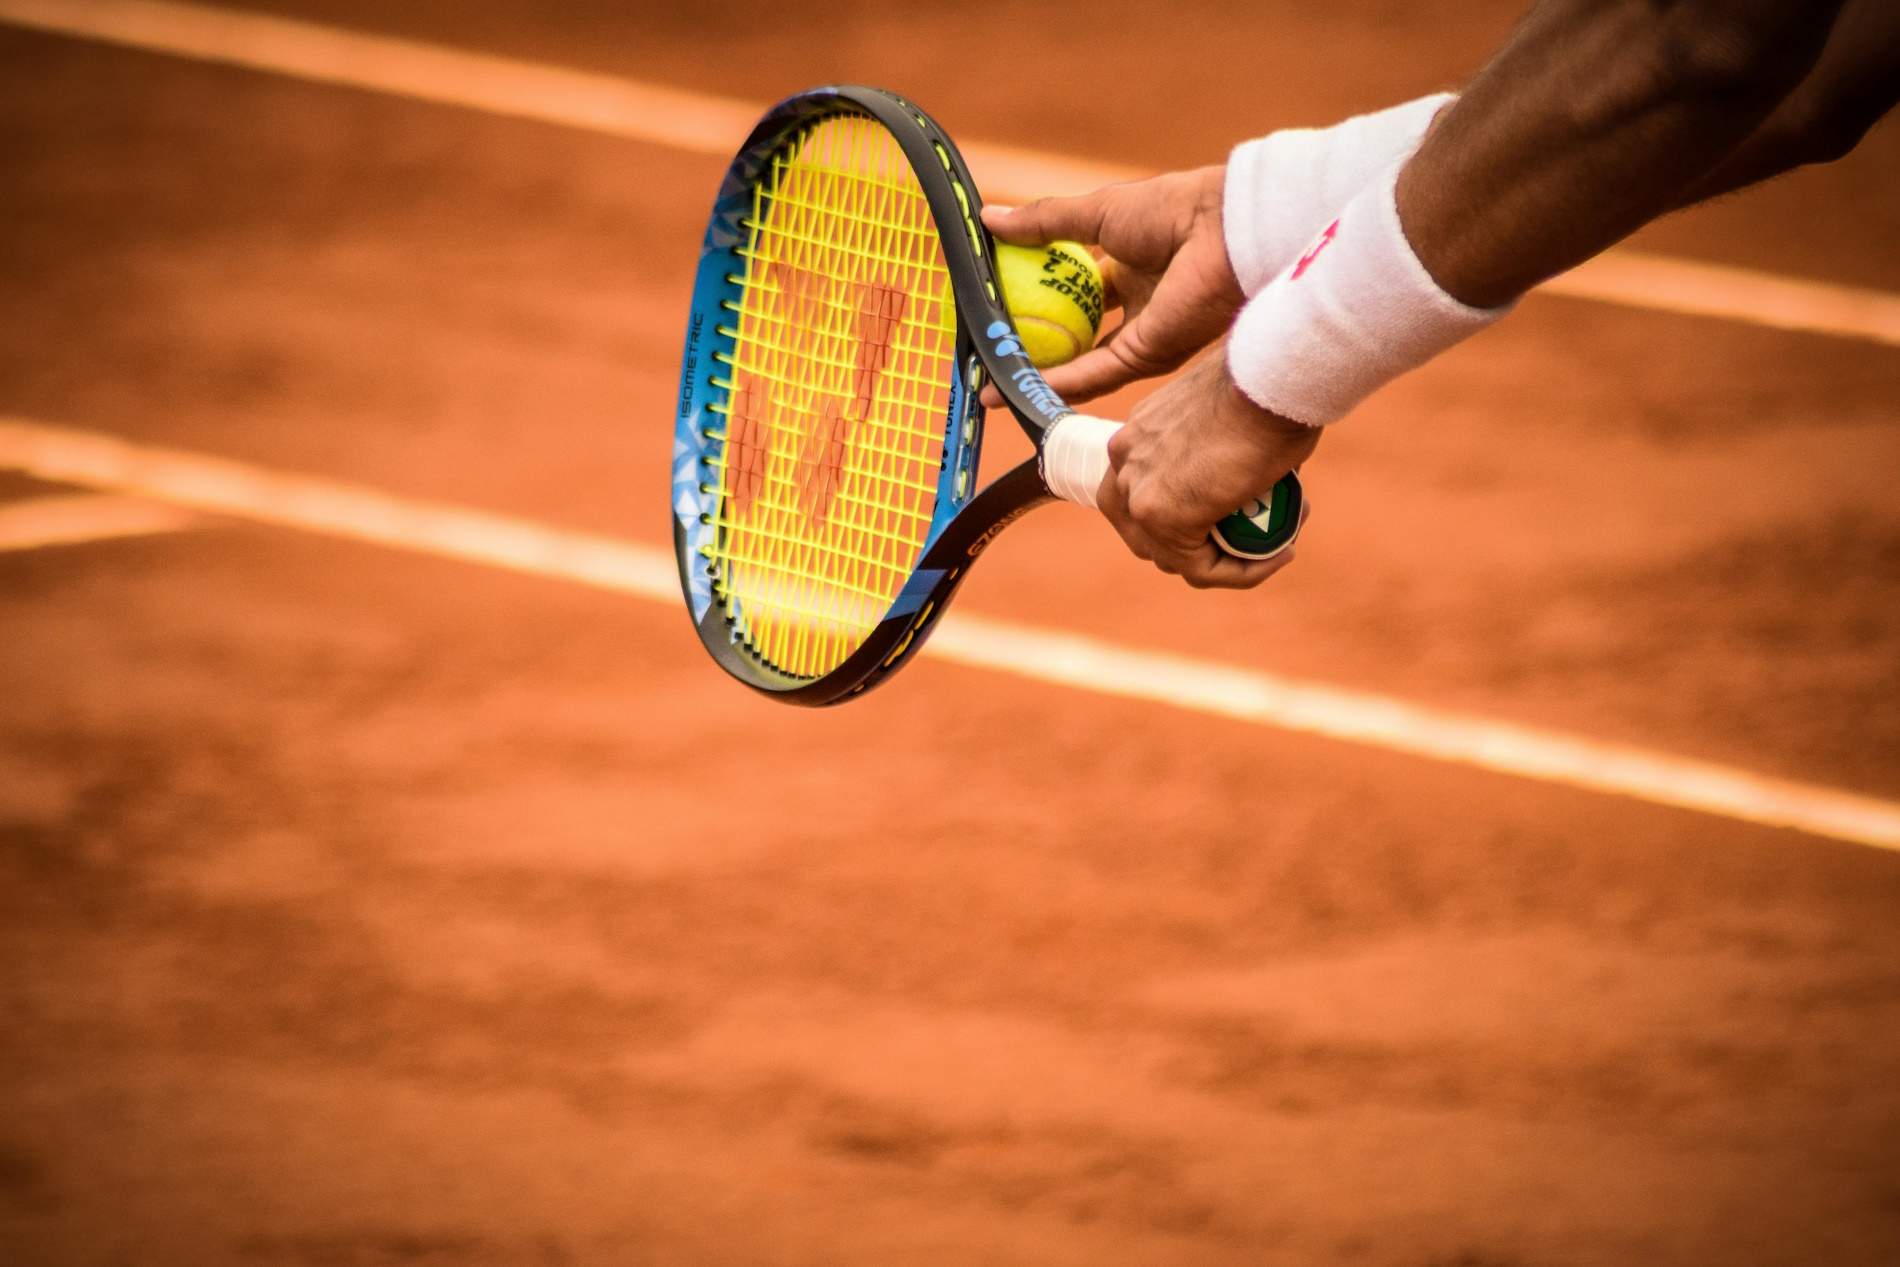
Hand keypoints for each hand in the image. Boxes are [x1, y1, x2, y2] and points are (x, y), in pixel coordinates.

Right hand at [980, 166, 1242, 404]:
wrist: (1221, 232)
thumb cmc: (1170, 210)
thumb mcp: (1095, 212)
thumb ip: (1043, 223)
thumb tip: (988, 220)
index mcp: (1127, 266)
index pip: (1071, 290)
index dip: (1034, 297)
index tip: (994, 304)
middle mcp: (1135, 305)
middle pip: (1074, 333)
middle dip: (1032, 345)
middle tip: (988, 351)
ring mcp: (1140, 335)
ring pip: (1079, 363)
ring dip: (1036, 374)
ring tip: (990, 383)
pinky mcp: (1145, 357)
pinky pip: (1092, 374)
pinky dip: (1055, 382)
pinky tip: (1018, 386)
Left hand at [1099, 350, 1318, 588]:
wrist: (1270, 376)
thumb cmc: (1267, 383)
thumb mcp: (1231, 413)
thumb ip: (1219, 447)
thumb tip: (1246, 474)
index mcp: (1136, 434)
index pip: (1142, 494)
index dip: (1186, 516)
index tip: (1237, 514)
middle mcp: (1125, 462)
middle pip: (1145, 532)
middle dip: (1198, 545)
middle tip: (1252, 539)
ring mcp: (1137, 491)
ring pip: (1173, 557)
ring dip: (1227, 561)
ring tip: (1278, 543)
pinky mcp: (1161, 517)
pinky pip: (1201, 568)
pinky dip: (1242, 572)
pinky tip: (1280, 554)